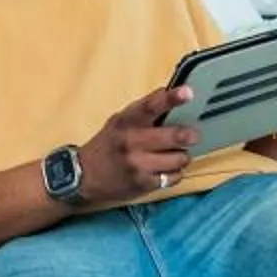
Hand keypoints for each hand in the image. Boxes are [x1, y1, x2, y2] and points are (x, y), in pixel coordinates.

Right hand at [77, 86, 201, 206]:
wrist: (83, 176)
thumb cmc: (108, 144)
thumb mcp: (119, 122)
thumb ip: (143, 111)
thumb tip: (170, 94)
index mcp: (126, 121)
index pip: (150, 106)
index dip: (171, 98)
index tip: (188, 92)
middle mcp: (131, 141)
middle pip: (173, 136)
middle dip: (189, 135)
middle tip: (193, 135)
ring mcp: (138, 164)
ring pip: (179, 158)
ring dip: (183, 156)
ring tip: (176, 154)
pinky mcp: (143, 184)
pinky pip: (174, 177)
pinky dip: (175, 173)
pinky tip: (166, 169)